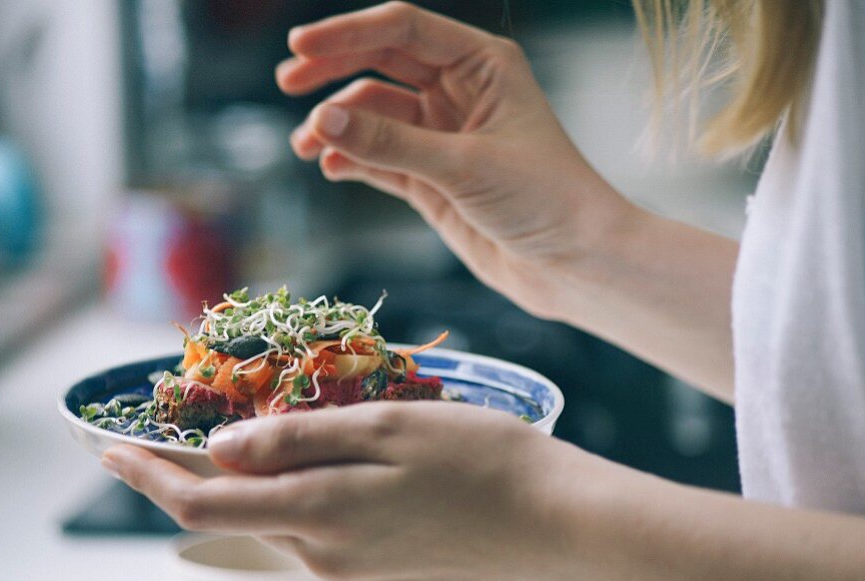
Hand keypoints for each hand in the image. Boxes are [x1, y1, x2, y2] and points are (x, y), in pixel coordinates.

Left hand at [101, 401, 582, 580]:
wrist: (570, 532)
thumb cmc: (489, 463)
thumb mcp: (390, 427)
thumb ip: (298, 441)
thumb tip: (218, 449)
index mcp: (319, 514)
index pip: (200, 504)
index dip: (149, 476)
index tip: (112, 450)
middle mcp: (327, 562)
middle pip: (253, 513)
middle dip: (236, 469)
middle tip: (256, 414)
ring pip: (304, 526)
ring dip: (303, 485)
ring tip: (361, 442)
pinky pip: (346, 548)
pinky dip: (345, 511)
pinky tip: (401, 487)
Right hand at [277, 2, 631, 319]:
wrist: (577, 265)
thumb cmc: (547, 201)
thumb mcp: (463, 166)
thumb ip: (391, 143)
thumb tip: (323, 120)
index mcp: (482, 64)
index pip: (403, 30)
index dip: (347, 34)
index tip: (299, 49)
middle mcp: (461, 92)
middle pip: (381, 65)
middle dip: (333, 74)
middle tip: (287, 85)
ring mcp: (444, 136)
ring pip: (374, 117)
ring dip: (339, 128)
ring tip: (306, 148)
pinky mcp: (434, 180)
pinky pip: (380, 159)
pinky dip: (353, 161)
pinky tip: (332, 169)